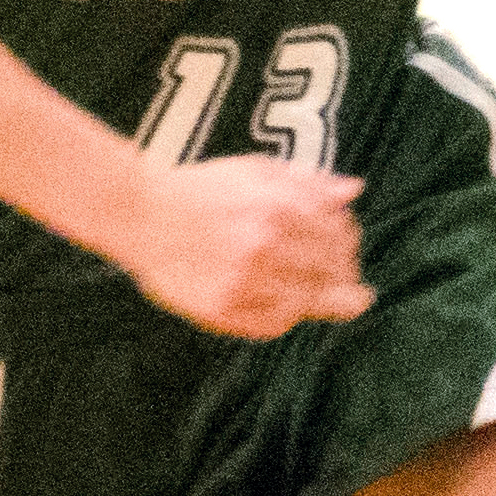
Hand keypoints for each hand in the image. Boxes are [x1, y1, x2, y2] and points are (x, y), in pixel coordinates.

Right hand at [124, 155, 370, 338]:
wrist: (143, 215)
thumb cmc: (200, 191)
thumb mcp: (256, 171)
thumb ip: (307, 182)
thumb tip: (352, 191)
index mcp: (278, 207)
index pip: (340, 235)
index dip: (349, 242)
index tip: (345, 246)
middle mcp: (265, 246)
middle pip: (332, 271)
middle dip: (343, 273)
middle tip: (344, 276)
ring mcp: (244, 281)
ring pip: (309, 301)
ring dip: (320, 298)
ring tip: (318, 293)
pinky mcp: (224, 308)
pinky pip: (275, 323)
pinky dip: (287, 316)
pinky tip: (286, 305)